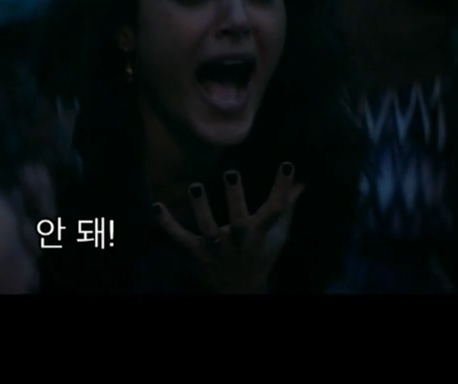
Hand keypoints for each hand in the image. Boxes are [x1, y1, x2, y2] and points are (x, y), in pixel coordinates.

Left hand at [153, 163, 304, 293]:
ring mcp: (217, 248)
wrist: (240, 291)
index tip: (287, 165)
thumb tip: (301, 183)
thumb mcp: (277, 236)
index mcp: (260, 234)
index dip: (282, 187)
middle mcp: (239, 241)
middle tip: (231, 172)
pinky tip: (156, 206)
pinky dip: (168, 224)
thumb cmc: (261, 256)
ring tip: (195, 186)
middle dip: (235, 198)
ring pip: (208, 228)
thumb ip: (287, 208)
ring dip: (200, 208)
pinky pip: (180, 238)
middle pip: (238, 220)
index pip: (276, 209)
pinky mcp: (198, 253)